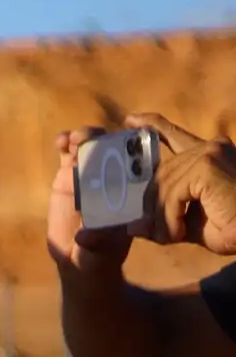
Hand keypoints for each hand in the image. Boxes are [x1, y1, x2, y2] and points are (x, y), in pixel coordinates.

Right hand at [48, 127, 134, 275]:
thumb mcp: (101, 250)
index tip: (131, 136)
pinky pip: (67, 155)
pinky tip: (60, 142)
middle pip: (115, 150)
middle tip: (94, 139)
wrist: (78, 260)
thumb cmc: (99, 256)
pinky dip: (64, 143)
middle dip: (107, 139)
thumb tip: (84, 236)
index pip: (139, 165)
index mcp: (133, 193)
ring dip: (85, 137)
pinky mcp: (68, 176)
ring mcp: (91, 175)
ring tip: (74, 140)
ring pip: (92, 147)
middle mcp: (114, 180)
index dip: (137, 146)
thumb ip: (96, 241)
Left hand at [127, 113, 235, 255]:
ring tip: (170, 236)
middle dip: (153, 203)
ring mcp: (209, 154)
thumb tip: (132, 227)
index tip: (131, 120)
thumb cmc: (235, 229)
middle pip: (162, 173)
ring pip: (164, 186)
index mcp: (211, 156)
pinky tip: (179, 232)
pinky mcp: (207, 167)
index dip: (153, 126)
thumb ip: (163, 219)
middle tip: (153, 230)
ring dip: (162, 217)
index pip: (176, 137)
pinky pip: (172, 194)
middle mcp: (211, 148)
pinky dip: (170, 217)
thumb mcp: (191, 223)